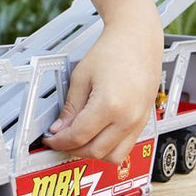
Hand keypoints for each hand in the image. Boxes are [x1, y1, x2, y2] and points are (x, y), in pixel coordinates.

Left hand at [42, 22, 162, 164]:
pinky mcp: (144, 120)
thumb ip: (70, 108)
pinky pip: (126, 146)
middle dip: (73, 149)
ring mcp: (139, 121)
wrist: (137, 39)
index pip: (78, 137)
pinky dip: (109, 147)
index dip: (59, 141)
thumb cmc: (112, 51)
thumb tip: (60, 129)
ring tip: (78, 140)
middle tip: (60, 140)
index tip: (50, 139)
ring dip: (92, 153)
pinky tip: (95, 135)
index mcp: (109, 105)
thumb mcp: (81, 78)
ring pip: (113, 156)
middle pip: (95, 151)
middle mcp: (128, 117)